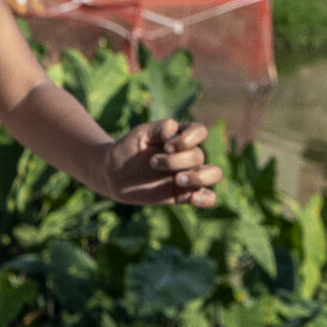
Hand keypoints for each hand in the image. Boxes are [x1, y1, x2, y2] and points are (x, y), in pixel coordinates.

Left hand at [101, 117, 221, 207]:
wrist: (114, 174)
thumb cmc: (128, 149)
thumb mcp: (140, 133)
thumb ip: (160, 128)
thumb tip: (175, 131)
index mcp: (180, 137)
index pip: (200, 132)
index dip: (187, 139)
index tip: (166, 146)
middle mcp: (188, 155)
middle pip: (198, 155)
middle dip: (176, 161)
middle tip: (153, 163)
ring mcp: (188, 175)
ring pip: (213, 174)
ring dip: (198, 177)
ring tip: (177, 180)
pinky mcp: (183, 195)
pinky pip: (208, 198)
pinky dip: (206, 199)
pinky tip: (192, 198)